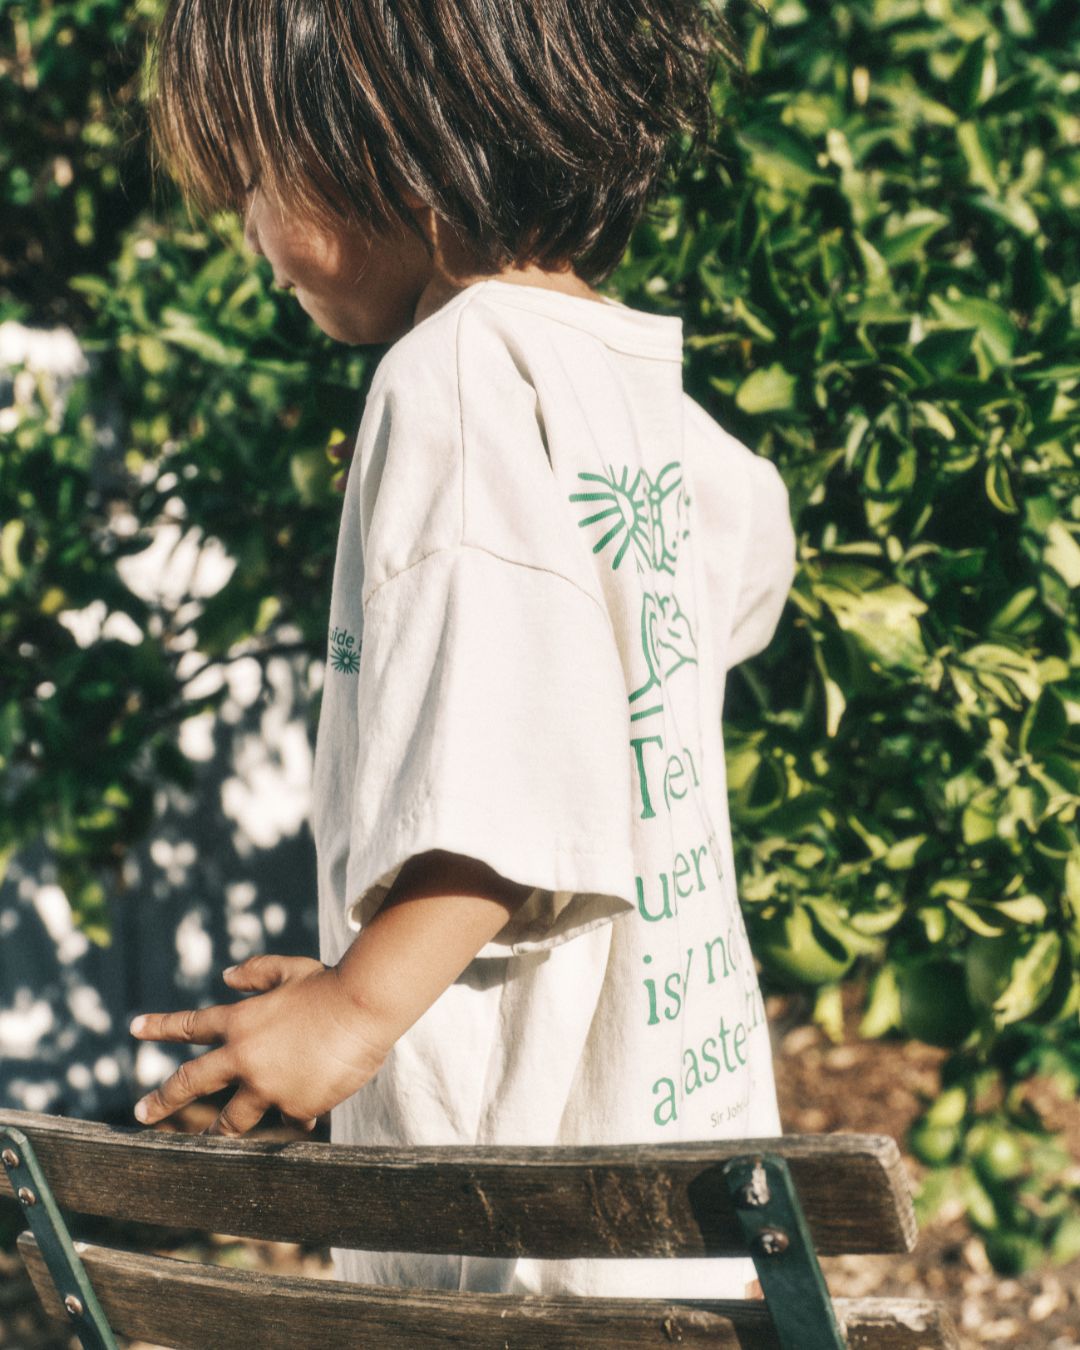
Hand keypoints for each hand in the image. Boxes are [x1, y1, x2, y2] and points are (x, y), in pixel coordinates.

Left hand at [129, 954, 388, 1136]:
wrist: (365, 1007)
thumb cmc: (330, 983)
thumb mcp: (289, 968)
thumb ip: (255, 972)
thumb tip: (226, 977)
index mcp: (240, 1021)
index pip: (190, 1026)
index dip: (160, 1027)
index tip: (134, 1028)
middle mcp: (245, 1058)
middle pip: (190, 1083)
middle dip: (162, 1099)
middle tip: (141, 1113)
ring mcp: (267, 1087)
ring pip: (232, 1120)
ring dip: (219, 1132)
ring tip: (209, 1141)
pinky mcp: (295, 1106)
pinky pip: (290, 1117)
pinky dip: (297, 1112)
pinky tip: (308, 1114)